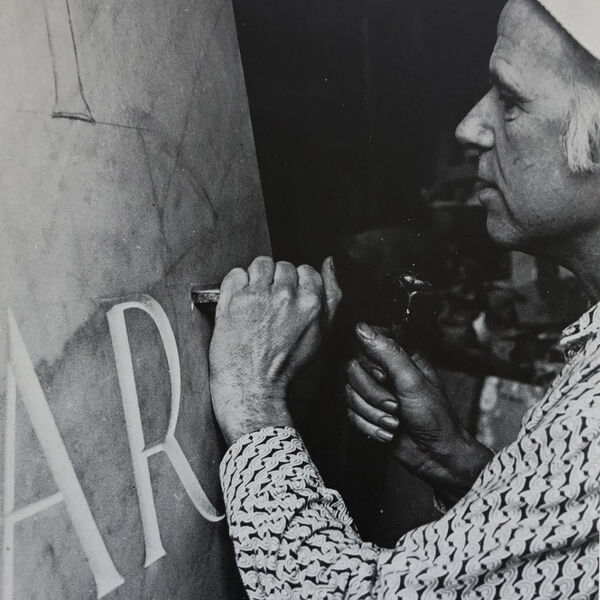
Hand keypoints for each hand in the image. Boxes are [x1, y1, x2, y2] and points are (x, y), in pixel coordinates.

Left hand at [209, 256, 341, 444]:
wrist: (254, 389)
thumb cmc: (287, 367)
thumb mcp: (322, 333)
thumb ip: (331, 296)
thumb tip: (329, 263)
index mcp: (312, 303)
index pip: (306, 271)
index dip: (296, 284)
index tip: (288, 299)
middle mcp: (286, 296)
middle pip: (283, 266)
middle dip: (277, 281)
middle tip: (270, 305)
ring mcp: (259, 296)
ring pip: (260, 264)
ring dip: (257, 278)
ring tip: (254, 301)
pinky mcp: (233, 300)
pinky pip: (236, 274)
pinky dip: (235, 284)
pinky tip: (239, 303)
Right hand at [345, 323, 491, 506]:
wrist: (436, 457)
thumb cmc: (436, 418)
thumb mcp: (413, 381)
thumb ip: (388, 353)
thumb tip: (363, 328)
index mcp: (400, 356)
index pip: (367, 343)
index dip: (372, 363)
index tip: (386, 376)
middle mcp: (386, 372)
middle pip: (353, 371)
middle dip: (373, 395)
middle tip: (395, 405)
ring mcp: (376, 393)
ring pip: (350, 394)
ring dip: (373, 414)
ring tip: (395, 422)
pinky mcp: (368, 414)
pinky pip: (351, 415)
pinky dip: (370, 427)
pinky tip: (388, 432)